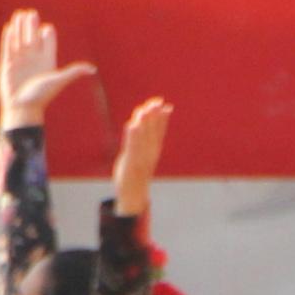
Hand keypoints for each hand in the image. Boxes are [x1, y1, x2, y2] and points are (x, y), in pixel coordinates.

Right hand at [0, 9, 95, 127]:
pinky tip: (8, 27)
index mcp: (47, 61)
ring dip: (19, 27)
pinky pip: (7, 48)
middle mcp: (33, 59)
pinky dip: (8, 38)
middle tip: (31, 13)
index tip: (46, 28)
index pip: (48, 41)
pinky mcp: (7, 64)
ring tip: (19, 14)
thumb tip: (92, 69)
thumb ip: (73, 72)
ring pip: (19, 40)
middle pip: (32, 37)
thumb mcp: (58, 81)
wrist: (22, 108)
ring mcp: (20, 61)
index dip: (47, 33)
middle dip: (31, 25)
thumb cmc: (41, 96)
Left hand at [112, 96, 169, 216]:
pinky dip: (133, 136)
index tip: (163, 104)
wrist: (134, 193)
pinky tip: (133, 124)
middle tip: (156, 102)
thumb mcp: (147, 155)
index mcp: (155, 149)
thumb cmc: (139, 171)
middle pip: (152, 131)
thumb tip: (154, 132)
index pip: (159, 130)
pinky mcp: (131, 162)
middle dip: (154, 116)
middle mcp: (150, 152)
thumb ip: (151, 140)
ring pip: (143, 136)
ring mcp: (141, 157)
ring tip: (145, 110)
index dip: (162, 117)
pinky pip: (132, 146)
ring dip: (144, 123)